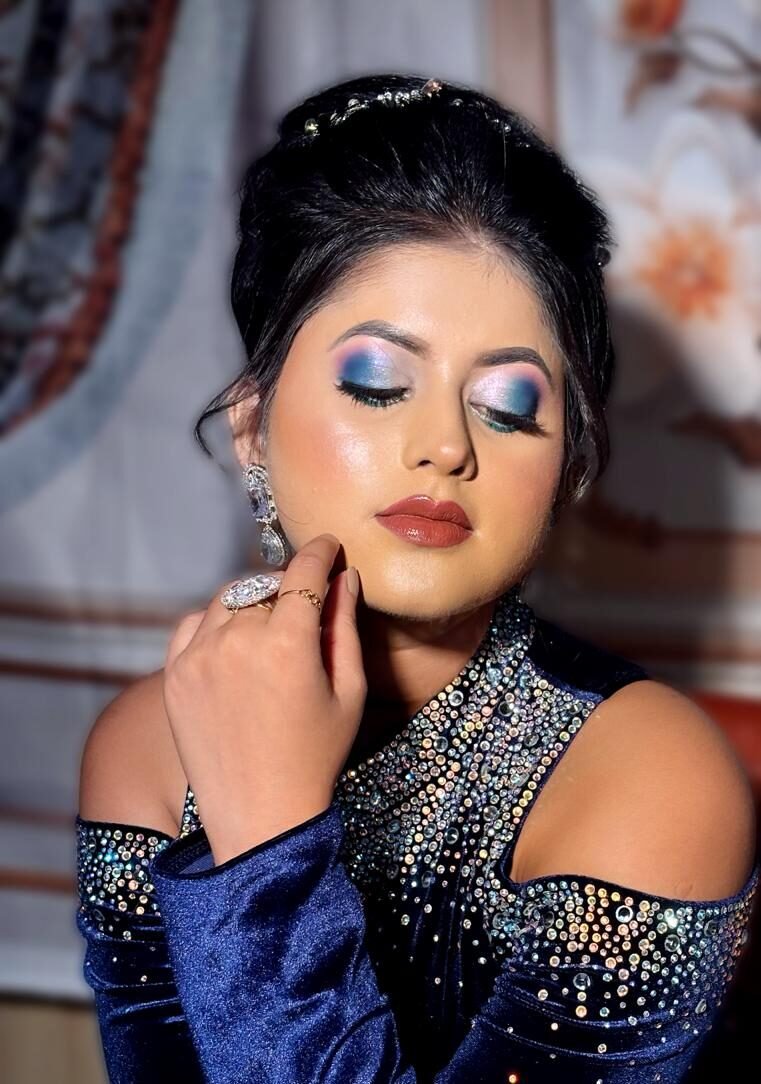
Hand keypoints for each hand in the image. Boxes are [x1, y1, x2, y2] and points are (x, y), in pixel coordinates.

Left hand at [162, 534, 365, 863]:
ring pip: (230, 599)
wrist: (260, 815)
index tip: (330, 547)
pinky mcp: (173, 674)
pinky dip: (216, 622)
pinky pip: (194, 623)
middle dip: (291, 587)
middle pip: (268, 584)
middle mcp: (238, 640)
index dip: (322, 552)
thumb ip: (346, 627)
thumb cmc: (316, 757)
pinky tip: (234, 643)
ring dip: (254, 602)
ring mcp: (198, 656)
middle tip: (308, 607)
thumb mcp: (347, 692)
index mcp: (287, 643)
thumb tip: (345, 577)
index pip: (305, 572)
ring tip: (271, 629)